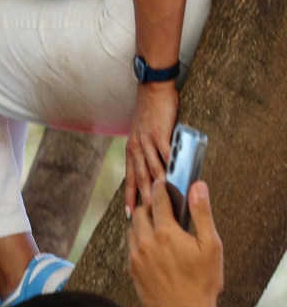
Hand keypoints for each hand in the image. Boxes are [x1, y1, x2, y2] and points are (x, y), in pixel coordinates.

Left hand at [124, 82, 178, 213]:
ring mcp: (146, 140)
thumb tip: (156, 172)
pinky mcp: (159, 133)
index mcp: (132, 150)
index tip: (130, 214)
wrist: (153, 90)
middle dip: (143, 198)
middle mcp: (136, 147)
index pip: (130, 178)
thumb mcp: (143, 136)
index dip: (129, 196)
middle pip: (140, 178)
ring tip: (162, 202)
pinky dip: (170, 164)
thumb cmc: (151, 114)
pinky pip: (165, 151)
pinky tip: (176, 175)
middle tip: (147, 216)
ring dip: (158, 185)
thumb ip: (148, 153)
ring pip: (152, 167)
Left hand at [128, 177, 222, 306]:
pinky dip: (138, 239)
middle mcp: (145, 242)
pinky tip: (151, 245)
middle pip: (140, 212)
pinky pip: (130, 247)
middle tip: (162, 206)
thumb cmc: (203, 282)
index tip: (163, 182)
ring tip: (157, 225)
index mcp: (165, 233)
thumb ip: (202, 213)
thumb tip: (198, 186)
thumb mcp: (211, 246)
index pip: (158, 200)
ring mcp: (135, 256)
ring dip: (142, 223)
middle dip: (150, 205)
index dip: (161, 188)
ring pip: (132, 229)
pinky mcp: (131, 269)